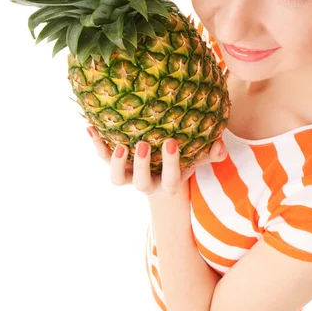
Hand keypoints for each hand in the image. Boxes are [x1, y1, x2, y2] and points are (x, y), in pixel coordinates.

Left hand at [87, 127, 227, 195]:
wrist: (161, 166)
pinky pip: (102, 157)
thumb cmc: (184, 156)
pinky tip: (91, 127)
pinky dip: (96, 143)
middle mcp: (146, 183)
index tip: (172, 142)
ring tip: (118, 144)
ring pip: (116, 179)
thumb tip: (220, 147)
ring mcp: (128, 175)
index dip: (170, 164)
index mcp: (168, 183)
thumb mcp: (198, 155)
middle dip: (141, 165)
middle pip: (140, 183)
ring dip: (114, 162)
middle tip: (143, 144)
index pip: (171, 180)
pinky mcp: (115, 164)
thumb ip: (210, 152)